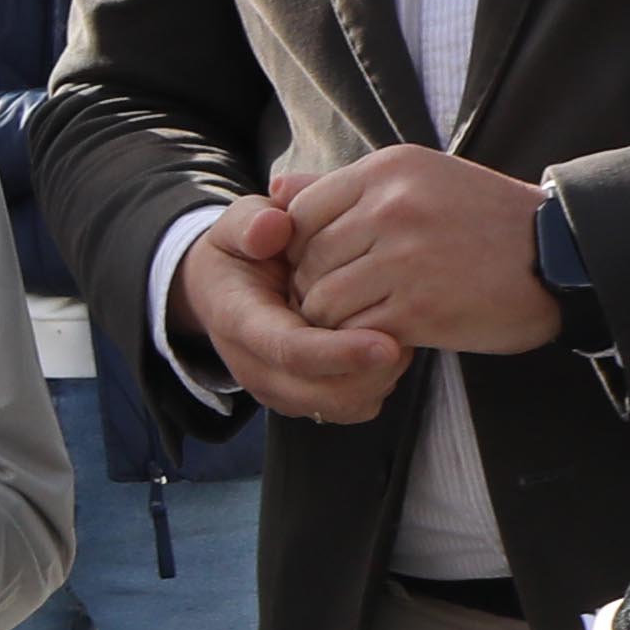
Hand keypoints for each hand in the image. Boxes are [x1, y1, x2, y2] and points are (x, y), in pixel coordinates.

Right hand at [179, 200, 409, 427]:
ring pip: (343, 405)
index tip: (387, 343)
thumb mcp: (236, 224)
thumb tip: (275, 227)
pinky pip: (352, 407)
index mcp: (239, 322)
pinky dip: (376, 382)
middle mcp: (255, 367)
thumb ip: (251, 223)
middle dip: (373, 371)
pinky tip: (382, 346)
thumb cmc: (239, 252)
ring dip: (378, 376)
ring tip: (394, 331)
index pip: (289, 350)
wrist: (221, 289)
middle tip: (408, 330)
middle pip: (322, 392)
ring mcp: (279, 389)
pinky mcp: (303, 399)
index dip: (339, 352)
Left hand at [276, 148, 564, 354]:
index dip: (303, 250)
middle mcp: (390, 206)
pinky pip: (353, 332)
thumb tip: (276, 191)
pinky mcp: (418, 307)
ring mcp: (403, 257)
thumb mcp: (420, 181)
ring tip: (365, 324)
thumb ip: (344, 188)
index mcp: (388, 170)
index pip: (302, 213)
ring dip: (335, 323)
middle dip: (315, 290)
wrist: (561, 257)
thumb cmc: (488, 222)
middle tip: (347, 305)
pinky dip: (360, 343)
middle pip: (307, 260)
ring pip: (322, 301)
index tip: (329, 268)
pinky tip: (389, 339)